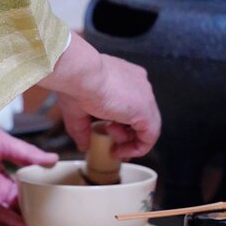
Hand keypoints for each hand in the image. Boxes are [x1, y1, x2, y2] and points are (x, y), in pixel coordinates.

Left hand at [0, 127, 57, 225]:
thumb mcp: (7, 145)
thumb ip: (29, 155)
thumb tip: (54, 159)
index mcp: (0, 185)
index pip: (21, 206)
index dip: (35, 216)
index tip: (52, 225)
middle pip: (11, 223)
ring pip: (0, 224)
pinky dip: (5, 218)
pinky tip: (20, 223)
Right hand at [39, 32, 160, 158]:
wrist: (81, 74)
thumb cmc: (76, 82)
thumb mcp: (77, 110)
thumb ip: (83, 129)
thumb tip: (83, 145)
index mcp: (125, 78)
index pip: (131, 104)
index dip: (122, 124)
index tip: (109, 134)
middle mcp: (139, 84)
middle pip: (140, 116)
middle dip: (124, 134)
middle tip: (110, 142)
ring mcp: (145, 96)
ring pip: (146, 126)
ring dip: (126, 140)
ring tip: (108, 137)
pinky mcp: (145, 111)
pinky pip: (150, 136)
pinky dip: (137, 148)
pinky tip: (119, 150)